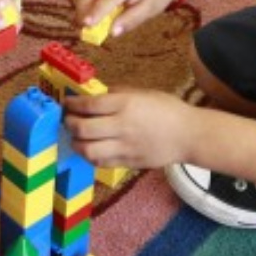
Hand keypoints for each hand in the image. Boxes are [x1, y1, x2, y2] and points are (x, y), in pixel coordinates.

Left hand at [63, 89, 196, 168]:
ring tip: (76, 137)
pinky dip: (90, 156)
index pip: (89, 105)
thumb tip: (95, 95)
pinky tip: (90, 149)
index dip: (72, 104)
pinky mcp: (128, 163)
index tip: (66, 103)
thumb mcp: (143, 92)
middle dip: (69, 124)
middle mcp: (122, 126)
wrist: (188, 135)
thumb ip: (117, 93)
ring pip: (88, 151)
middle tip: (68, 120)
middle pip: (83, 129)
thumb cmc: (167, 109)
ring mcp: (124, 147)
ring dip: (76, 144)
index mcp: (126, 104)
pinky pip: (100, 163)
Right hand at [76, 0, 178, 37]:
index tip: (86, 24)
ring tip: (82, 22)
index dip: (97, 10)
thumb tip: (112, 32)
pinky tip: (88, 13)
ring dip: (83, 5)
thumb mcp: (150, 9)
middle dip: (84, 7)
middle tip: (81, 27)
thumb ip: (131, 20)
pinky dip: (88, 0)